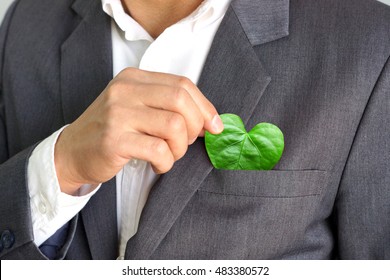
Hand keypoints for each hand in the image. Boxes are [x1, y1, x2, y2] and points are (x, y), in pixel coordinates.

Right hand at [54, 68, 223, 194]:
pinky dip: (166, 162)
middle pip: (181, 100)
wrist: (71, 152)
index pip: (182, 85)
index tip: (214, 126)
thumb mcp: (137, 108)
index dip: (205, 107)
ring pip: (174, 126)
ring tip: (169, 155)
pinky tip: (157, 165)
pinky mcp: (114, 139)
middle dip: (195, 126)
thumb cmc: (111, 131)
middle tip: (187, 142)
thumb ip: (168, 108)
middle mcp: (126, 91)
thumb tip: (210, 121)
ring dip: (180, 148)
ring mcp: (118, 114)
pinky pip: (158, 150)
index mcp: (135, 79)